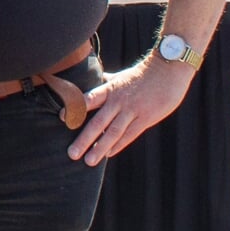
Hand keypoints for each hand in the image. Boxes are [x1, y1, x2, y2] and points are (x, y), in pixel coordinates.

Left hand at [68, 56, 194, 165]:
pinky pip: (130, 134)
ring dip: (100, 148)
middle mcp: (119, 101)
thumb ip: (106, 83)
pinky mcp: (146, 118)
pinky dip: (118, 145)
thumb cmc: (142, 74)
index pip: (89, 99)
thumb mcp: (120, 76)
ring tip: (89, 161)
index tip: (60, 118)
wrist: (169, 70)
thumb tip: (92, 81)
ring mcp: (133, 110)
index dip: (75, 108)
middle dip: (84, 139)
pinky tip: (108, 154)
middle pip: (99, 122)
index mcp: (110, 89)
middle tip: (72, 154)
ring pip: (114, 132)